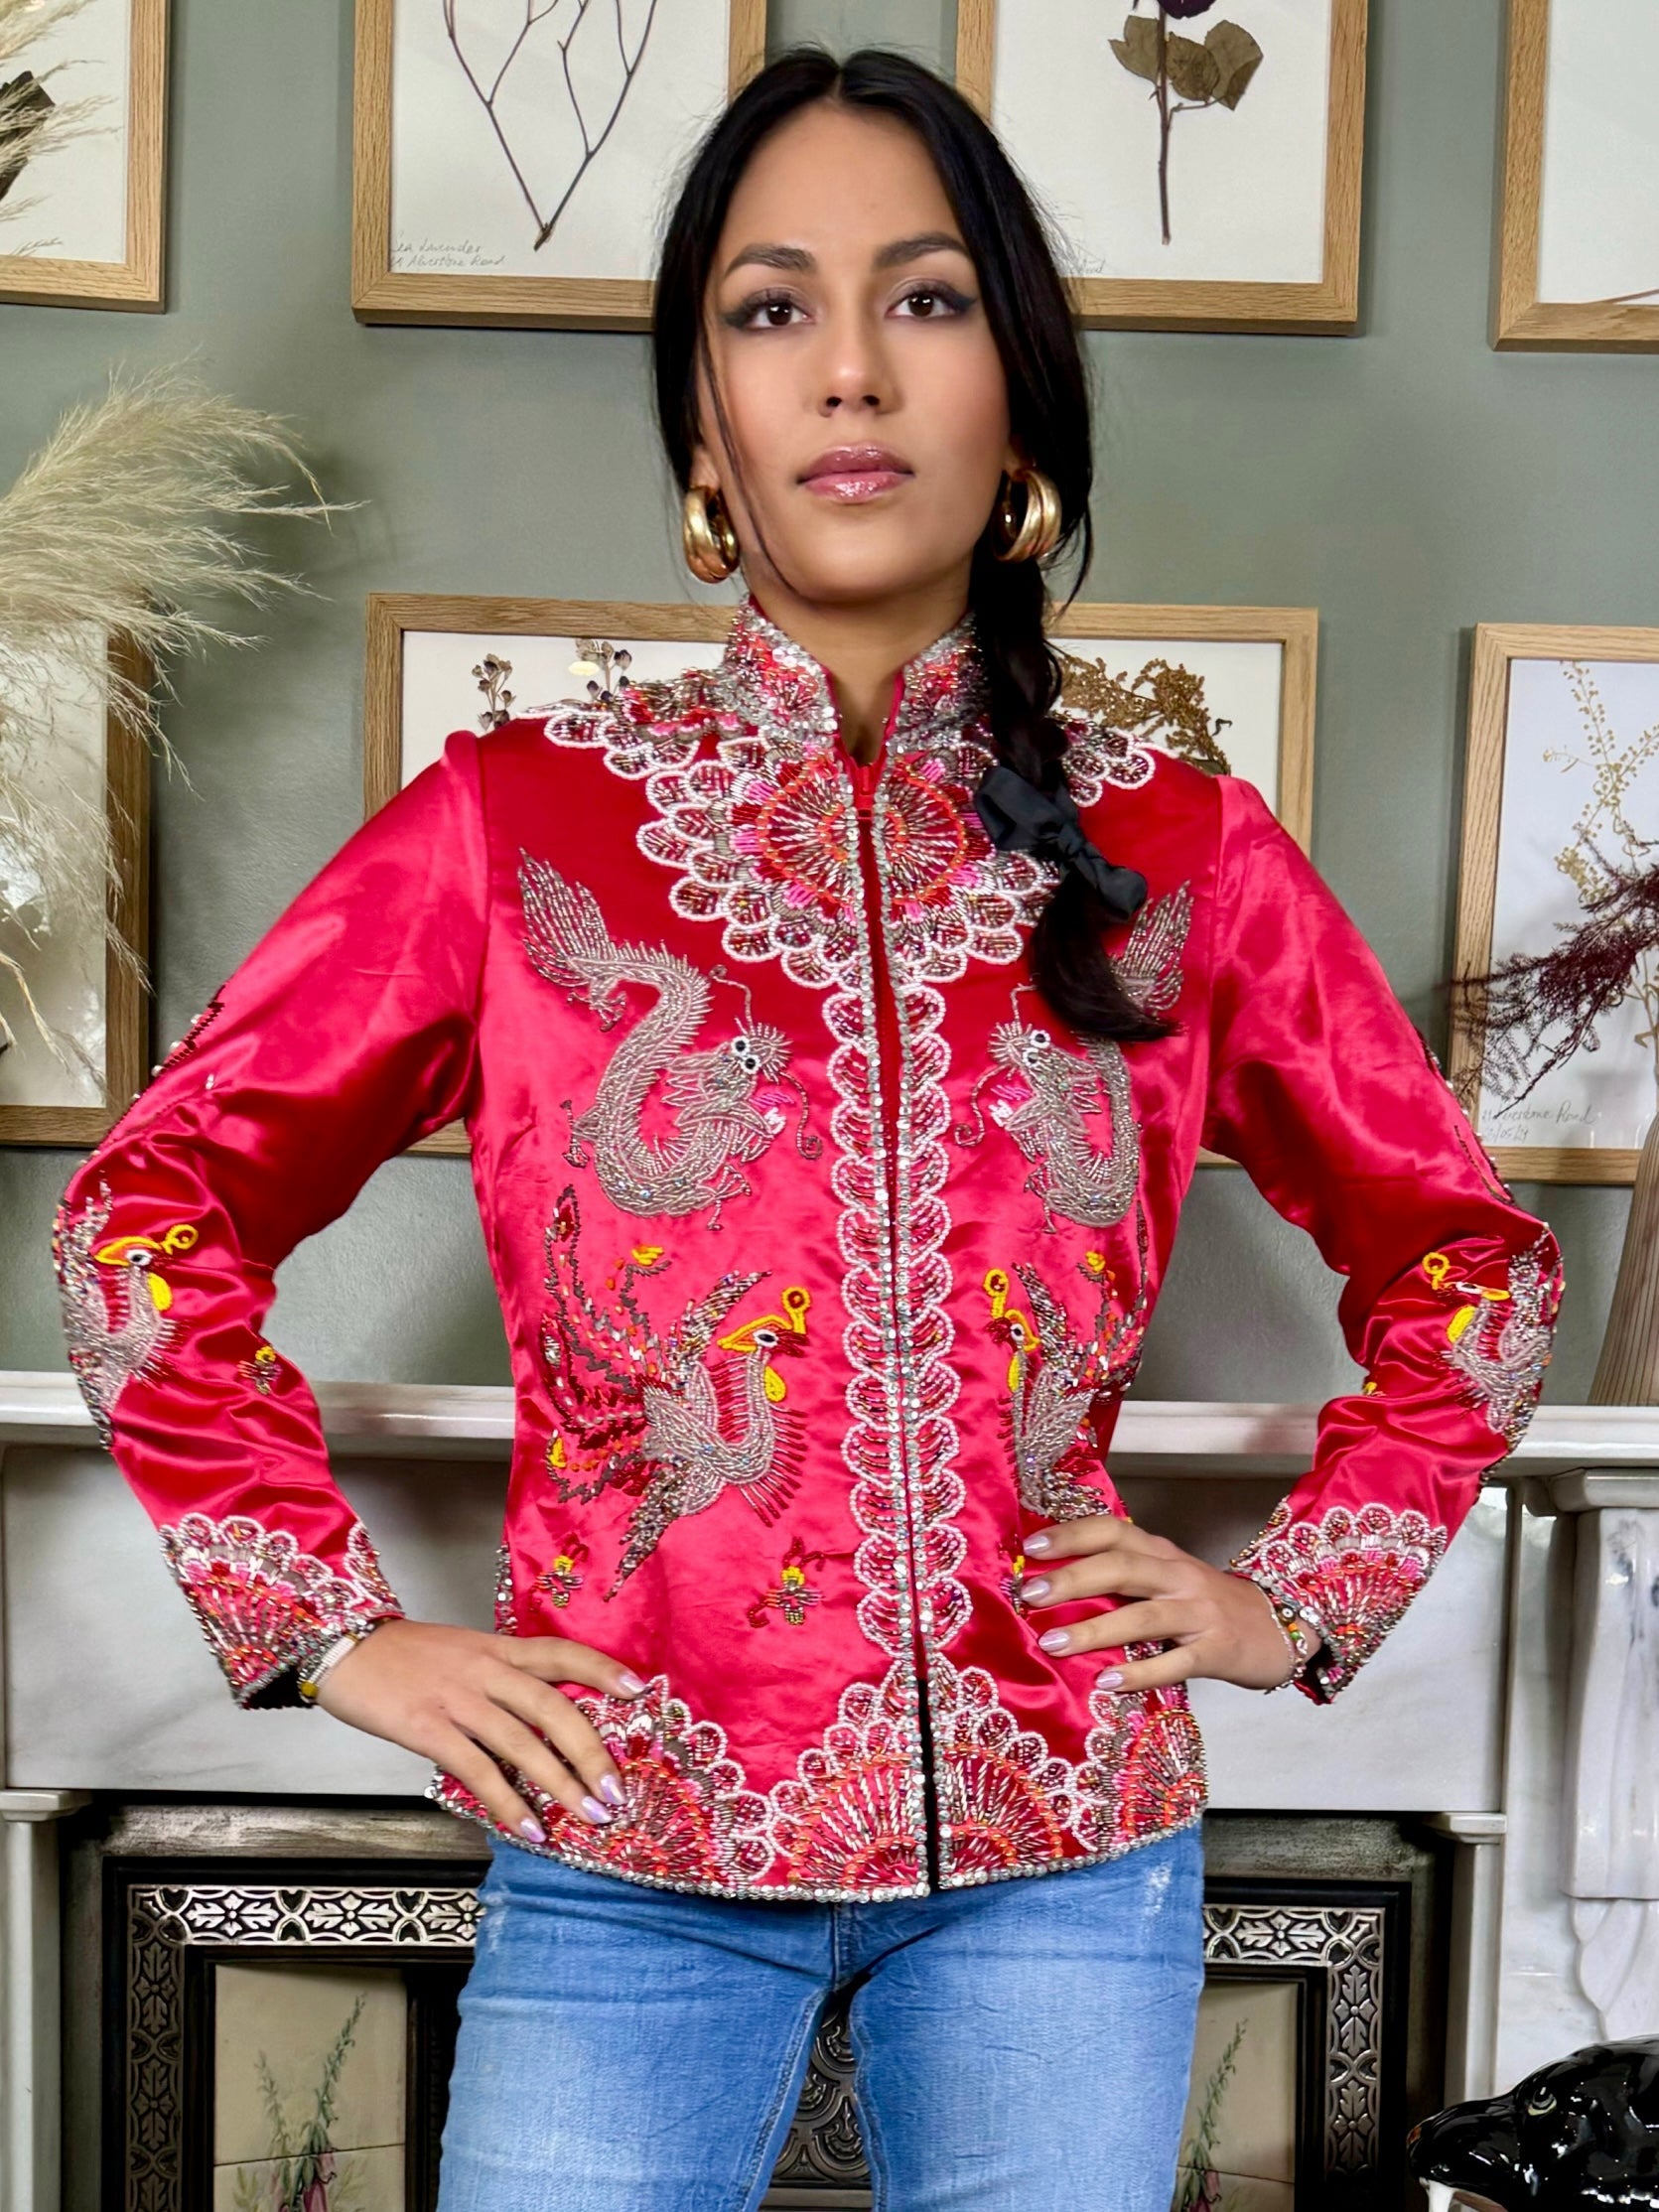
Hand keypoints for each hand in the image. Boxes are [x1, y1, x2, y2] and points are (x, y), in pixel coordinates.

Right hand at [314, 1618, 644, 1840]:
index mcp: (496, 1647)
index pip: (561, 1652)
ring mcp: (458, 1698)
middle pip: (553, 1707)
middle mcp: (486, 1669)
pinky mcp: (428, 1727)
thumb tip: (536, 1722)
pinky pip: (478, 1769)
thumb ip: (497, 1677)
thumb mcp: (460, 1651)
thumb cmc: (402, 1655)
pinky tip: (530, 1828)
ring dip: (561, 1785)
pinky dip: (508, 1803)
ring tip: (589, 1817)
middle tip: (617, 1790)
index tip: (641, 1690)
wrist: (342, 1644)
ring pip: (523, 1743)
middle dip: (591, 1751)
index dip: (602, 1669)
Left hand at [1018, 1515, 1305, 1694]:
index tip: (1030, 1549)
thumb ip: (1123, 1577)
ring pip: (1143, 1616)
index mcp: (1161, 1552)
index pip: (1113, 1531)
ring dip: (1095, 1630)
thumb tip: (1052, 1586)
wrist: (1280, 1626)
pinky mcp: (1215, 1651)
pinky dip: (1140, 1673)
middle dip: (1073, 1579)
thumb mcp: (1167, 1578)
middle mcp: (1179, 1575)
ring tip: (1053, 1644)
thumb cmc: (1206, 1604)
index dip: (1071, 1536)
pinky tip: (1107, 1682)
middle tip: (1030, 1595)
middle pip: (1122, 1567)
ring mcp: (1199, 1613)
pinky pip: (1174, 1662)